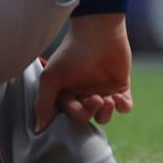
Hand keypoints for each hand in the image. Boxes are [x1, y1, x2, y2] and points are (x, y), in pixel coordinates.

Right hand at [34, 13, 132, 131]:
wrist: (99, 31)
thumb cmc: (72, 52)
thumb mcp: (52, 77)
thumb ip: (44, 103)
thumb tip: (37, 130)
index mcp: (65, 91)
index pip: (71, 114)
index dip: (77, 113)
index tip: (80, 102)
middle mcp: (83, 92)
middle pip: (89, 117)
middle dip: (93, 112)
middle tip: (97, 99)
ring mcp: (102, 90)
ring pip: (105, 115)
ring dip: (108, 112)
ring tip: (109, 99)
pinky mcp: (120, 86)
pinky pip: (124, 107)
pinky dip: (123, 107)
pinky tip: (120, 98)